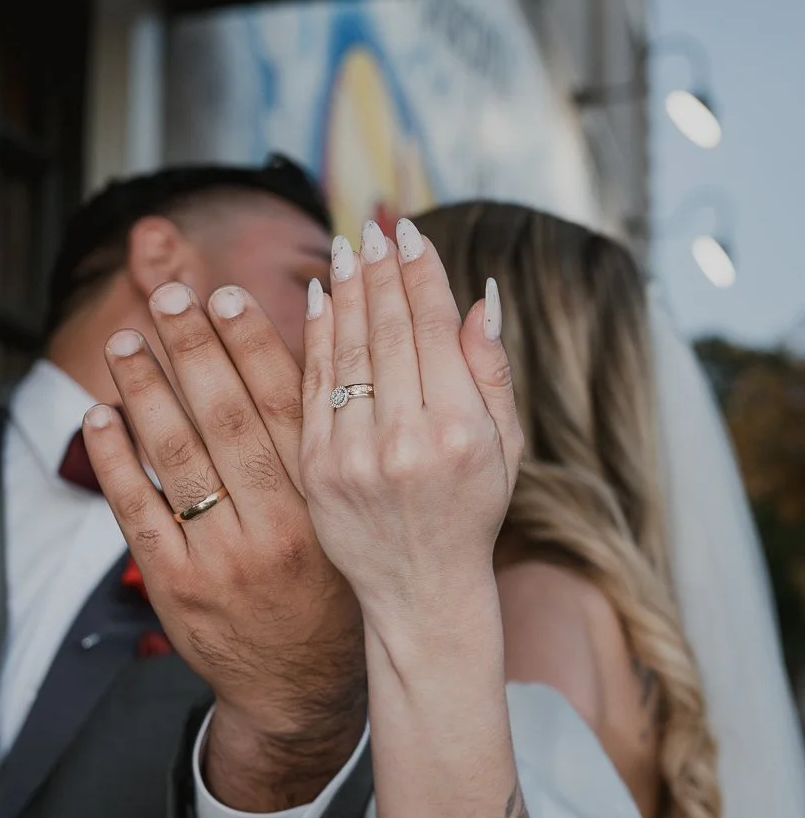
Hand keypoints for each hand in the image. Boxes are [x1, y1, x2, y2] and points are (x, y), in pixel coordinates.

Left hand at [82, 282, 365, 809]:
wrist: (300, 689)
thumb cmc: (330, 591)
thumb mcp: (347, 524)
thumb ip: (329, 447)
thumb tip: (323, 354)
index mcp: (323, 508)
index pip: (287, 411)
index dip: (255, 347)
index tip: (227, 296)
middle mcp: (276, 532)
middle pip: (227, 422)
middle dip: (194, 353)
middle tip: (168, 298)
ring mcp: (221, 562)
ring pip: (178, 461)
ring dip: (146, 394)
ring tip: (126, 343)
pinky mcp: (177, 588)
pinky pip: (138, 514)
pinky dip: (116, 462)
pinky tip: (101, 416)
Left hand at [300, 219, 523, 634]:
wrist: (419, 591)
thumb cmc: (471, 513)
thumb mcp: (505, 449)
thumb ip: (491, 372)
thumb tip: (479, 296)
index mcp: (459, 432)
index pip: (433, 330)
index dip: (419, 276)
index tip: (410, 235)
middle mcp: (405, 442)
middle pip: (386, 332)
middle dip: (380, 272)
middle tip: (371, 226)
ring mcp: (353, 458)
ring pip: (345, 353)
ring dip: (345, 292)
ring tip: (346, 250)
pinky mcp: (315, 471)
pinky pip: (312, 388)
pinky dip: (316, 338)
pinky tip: (320, 299)